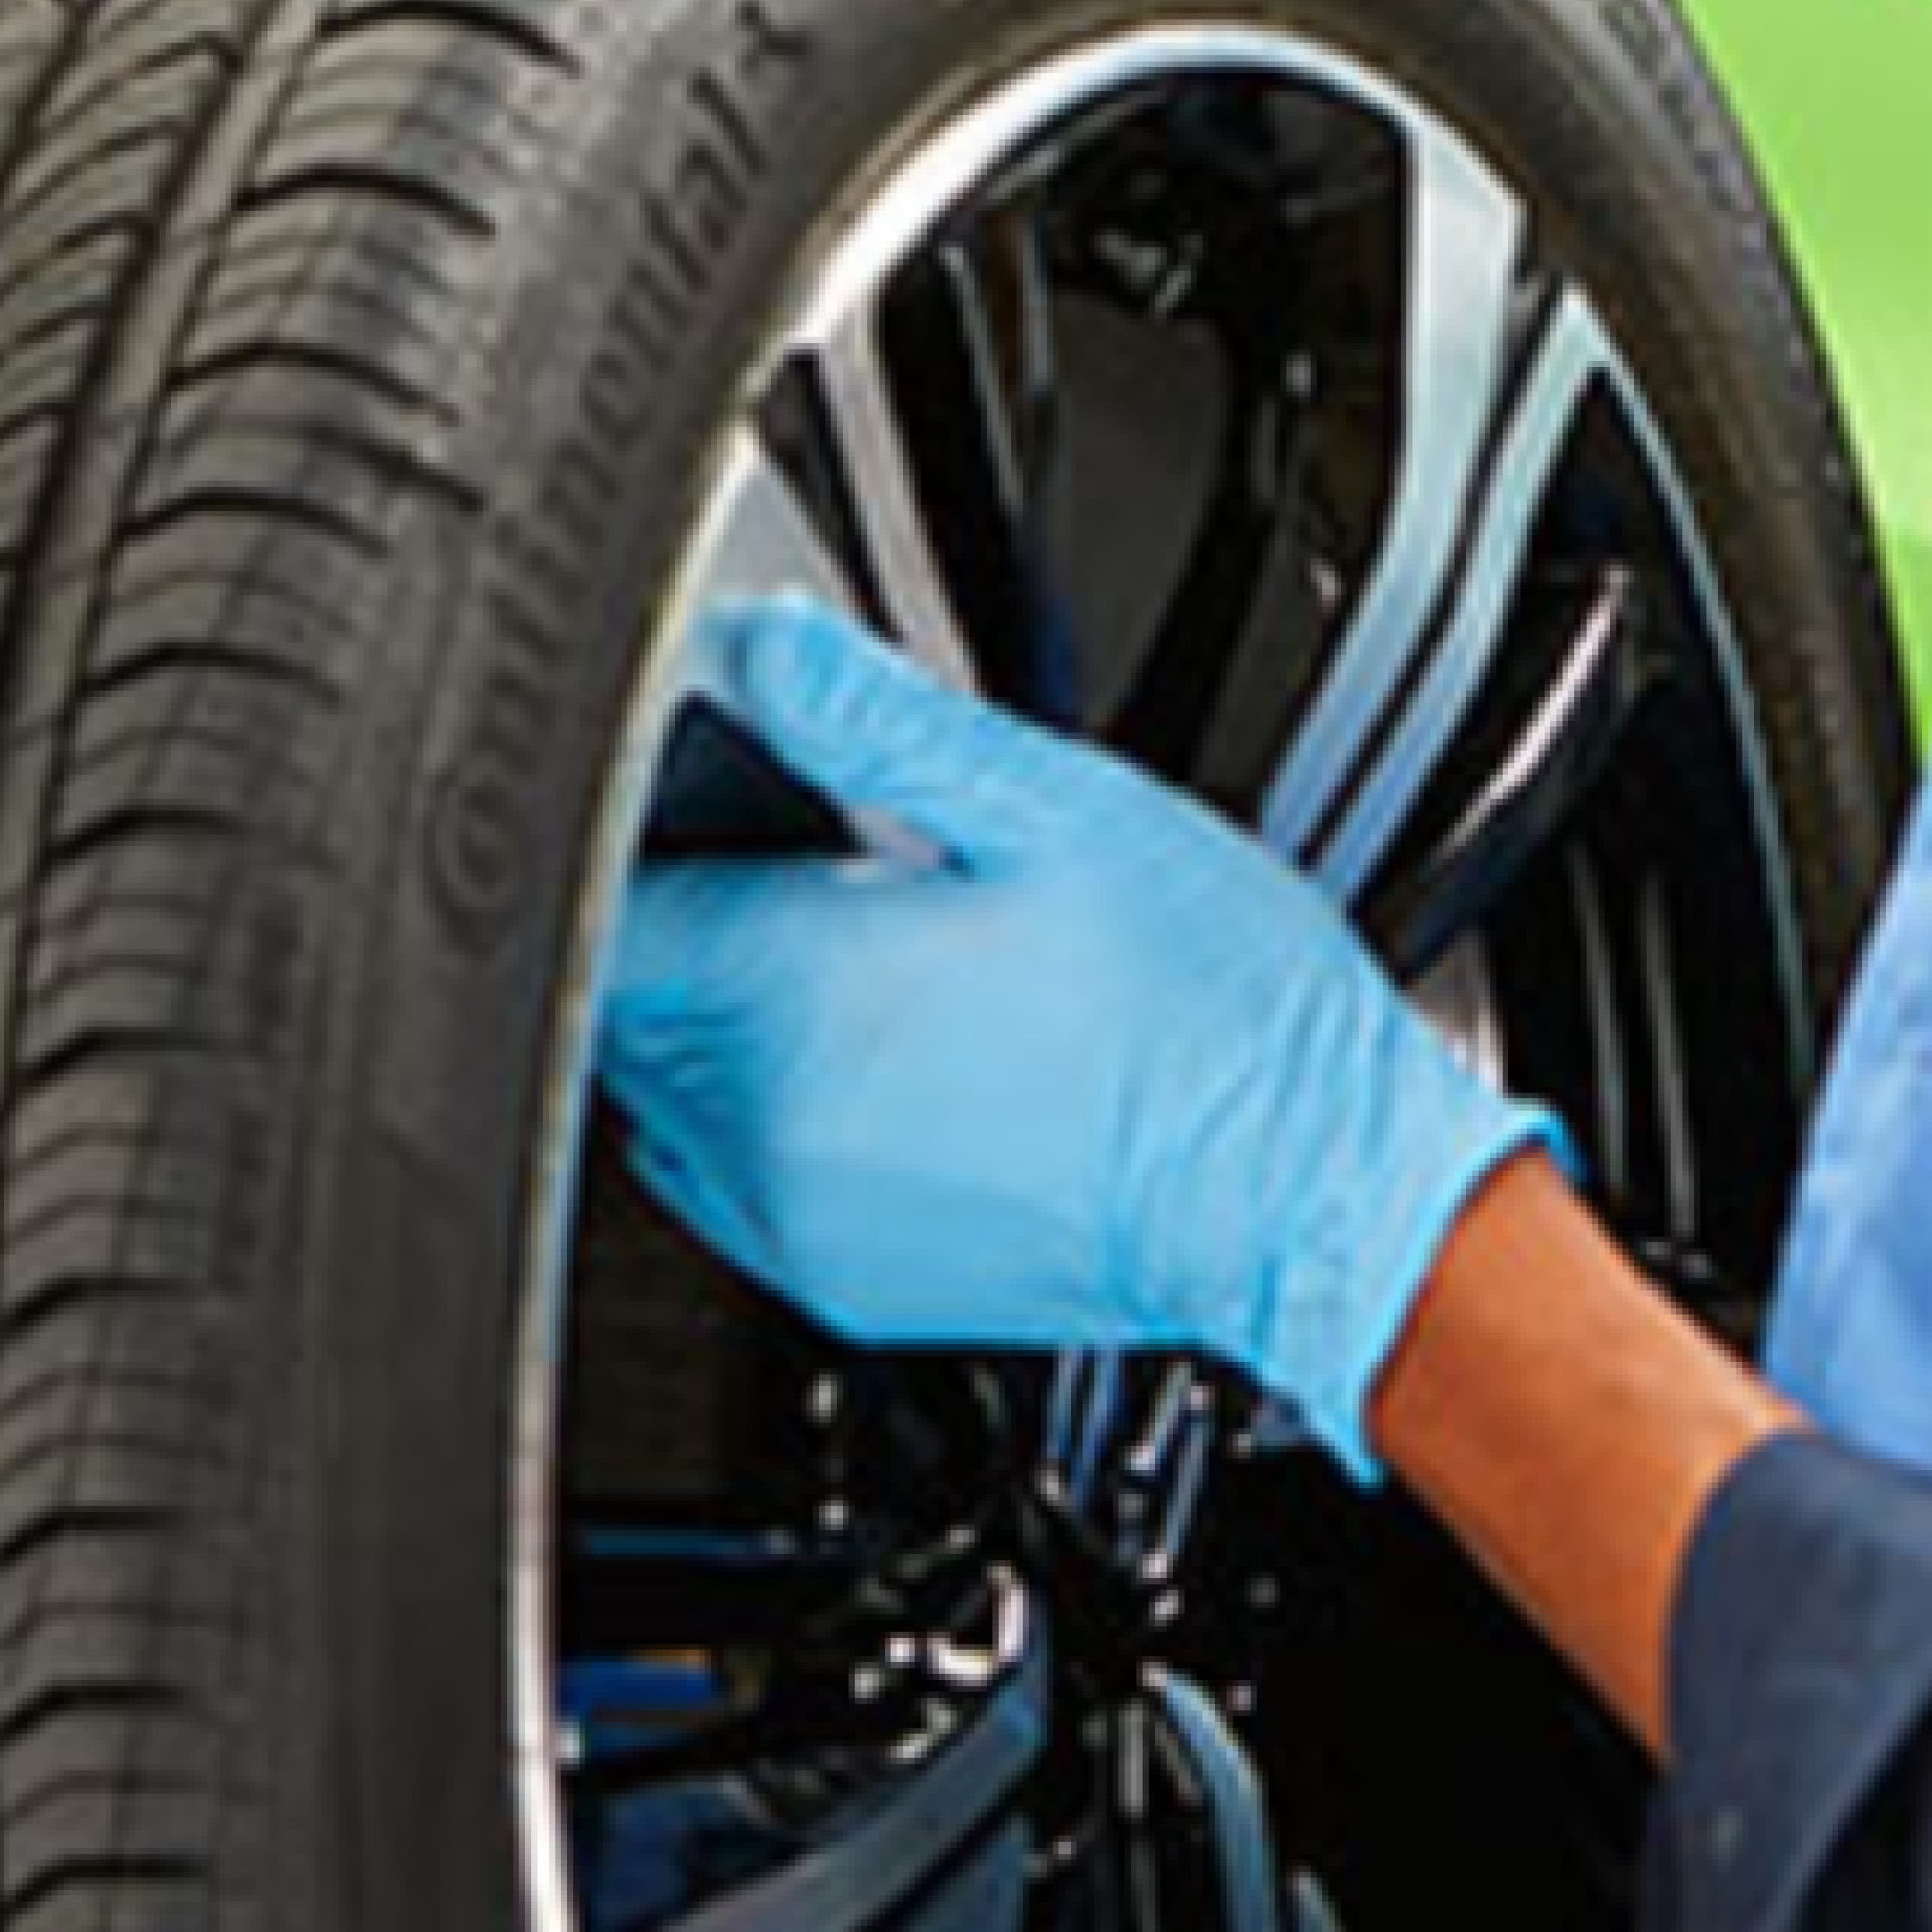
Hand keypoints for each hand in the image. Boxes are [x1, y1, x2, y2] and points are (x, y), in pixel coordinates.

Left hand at [591, 599, 1555, 1480]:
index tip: (715, 816)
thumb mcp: (1052, 806)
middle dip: (701, 936)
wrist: (1310, 1196)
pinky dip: (783, 1122)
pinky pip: (746, 1186)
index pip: (621, 915)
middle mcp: (769, 1128)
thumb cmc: (1214, 1017)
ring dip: (735, 1035)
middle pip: (636, 1010)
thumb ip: (874, 716)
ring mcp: (801, 1221)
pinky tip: (902, 1074)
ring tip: (875, 980)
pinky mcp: (847, 1282)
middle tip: (826, 885)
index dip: (654, 847)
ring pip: (675, 1103)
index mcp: (796, 995)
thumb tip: (760, 649)